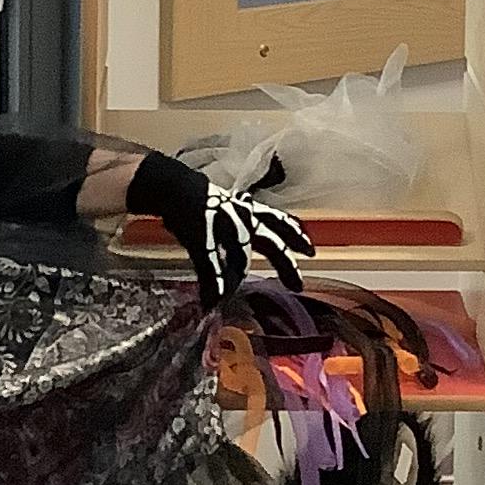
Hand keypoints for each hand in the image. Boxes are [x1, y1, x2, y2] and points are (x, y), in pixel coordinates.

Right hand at [126, 153, 313, 307]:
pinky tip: (212, 298)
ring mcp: (222, 222)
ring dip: (238, 277)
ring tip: (231, 296)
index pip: (279, 222)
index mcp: (249, 212)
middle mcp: (241, 216)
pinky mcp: (200, 232)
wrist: (173, 186)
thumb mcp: (226, 215)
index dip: (296, 235)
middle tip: (298, 284)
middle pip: (270, 241)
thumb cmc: (201, 203)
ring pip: (240, 253)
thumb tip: (240, 261)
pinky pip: (209, 262)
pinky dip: (212, 282)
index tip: (311, 251)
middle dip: (285, 263)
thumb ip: (238, 235)